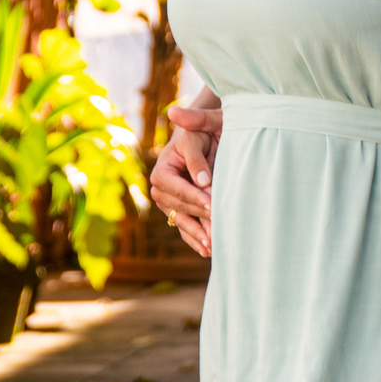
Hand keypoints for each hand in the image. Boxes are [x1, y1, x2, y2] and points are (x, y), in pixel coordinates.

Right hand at [149, 104, 221, 257]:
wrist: (207, 137)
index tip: (211, 203)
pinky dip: (196, 239)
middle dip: (199, 216)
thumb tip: (202, 179)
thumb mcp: (203, 130)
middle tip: (219, 226)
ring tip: (213, 245)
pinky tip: (208, 250)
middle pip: (179, 207)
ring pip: (182, 221)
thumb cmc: (205, 131)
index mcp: (162, 169)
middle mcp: (161, 188)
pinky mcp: (178, 211)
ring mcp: (169, 203)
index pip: (176, 187)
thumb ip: (197, 150)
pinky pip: (185, 228)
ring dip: (198, 233)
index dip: (193, 196)